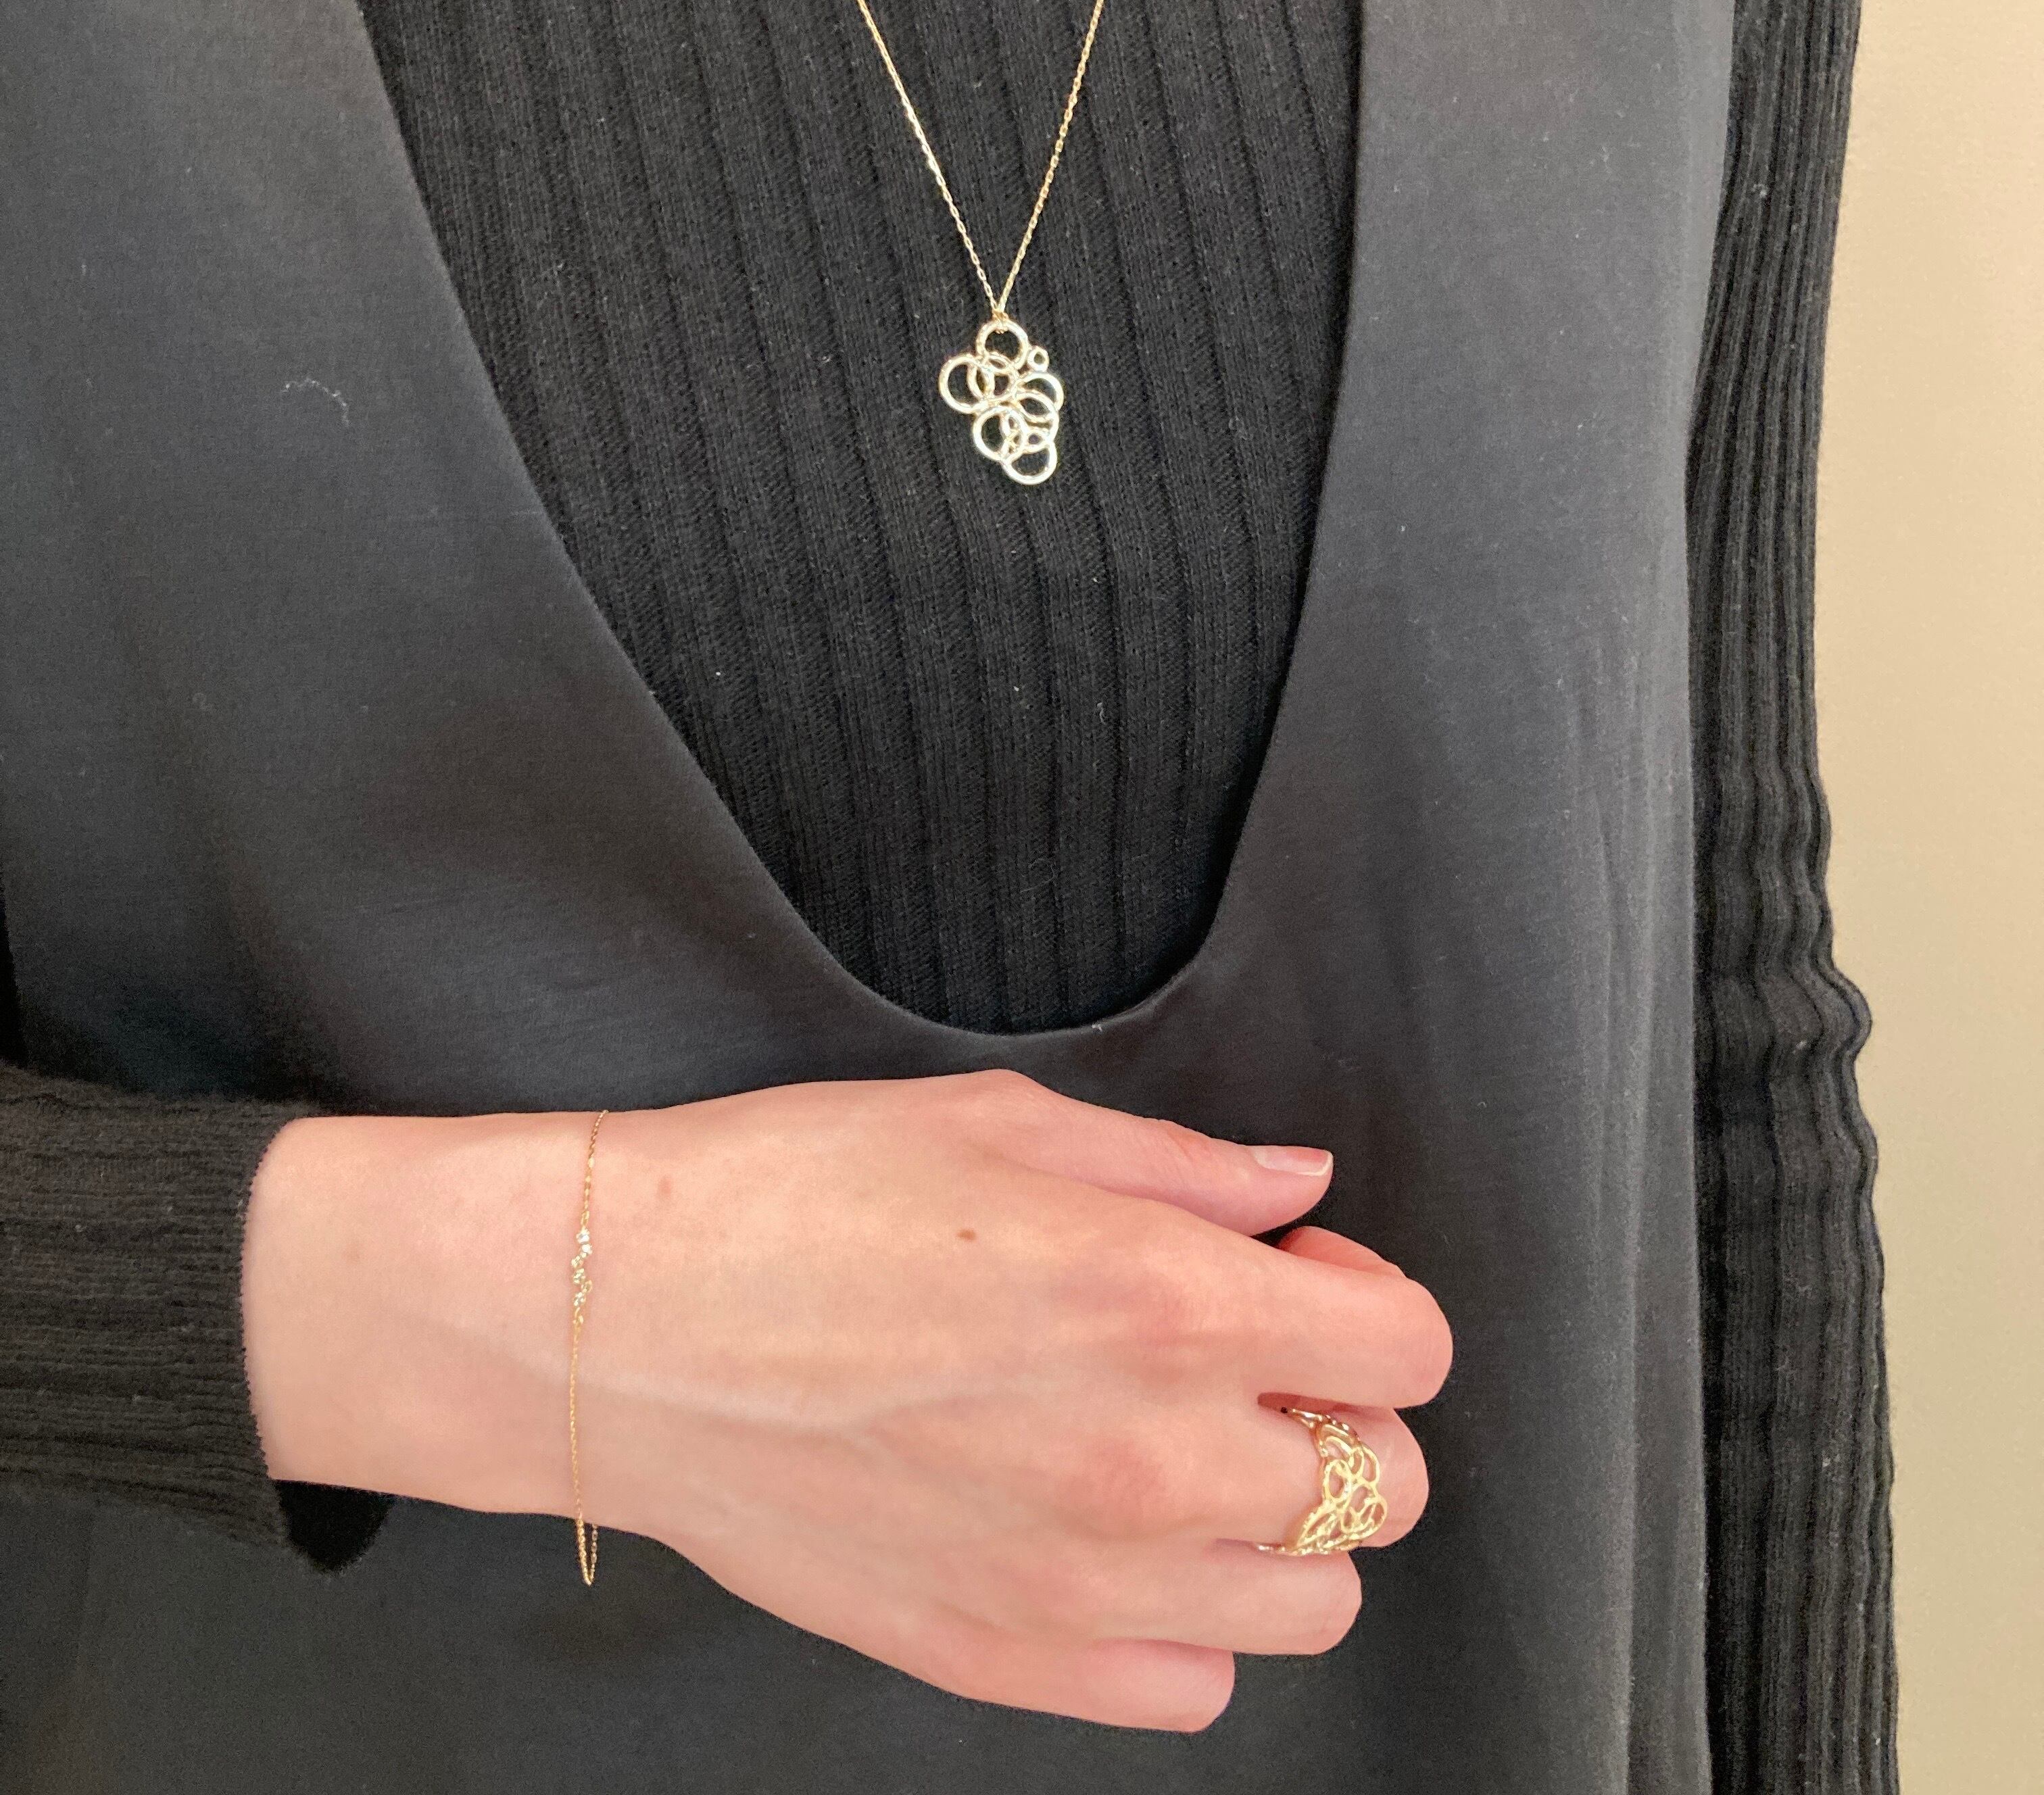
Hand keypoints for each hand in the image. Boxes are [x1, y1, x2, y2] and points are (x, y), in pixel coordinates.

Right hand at [244, 1071, 1450, 1732]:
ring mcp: (1084, 1581)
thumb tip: (1291, 1186)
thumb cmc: (794, 1193)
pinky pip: (1191, 1685)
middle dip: (1341, 1405)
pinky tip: (1115, 1535)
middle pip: (1386, 1482)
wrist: (621, 1322)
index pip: (1405, 1347)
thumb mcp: (1002, 1120)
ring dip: (1282, 1520)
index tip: (1299, 1269)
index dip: (1366, 1293)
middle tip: (1245, 1353)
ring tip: (1186, 1447)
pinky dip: (1187, 1617)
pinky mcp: (1003, 1657)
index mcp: (1166, 1299)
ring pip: (1313, 1603)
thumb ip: (1183, 1164)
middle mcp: (1154, 1458)